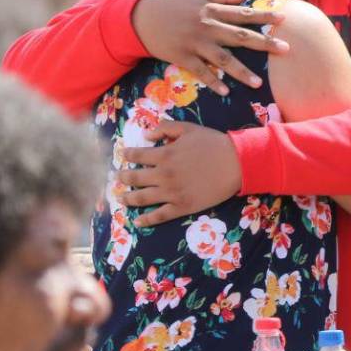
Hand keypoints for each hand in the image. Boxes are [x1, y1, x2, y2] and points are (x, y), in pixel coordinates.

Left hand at [117, 120, 242, 226]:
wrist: (235, 163)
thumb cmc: (212, 143)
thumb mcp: (188, 128)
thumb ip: (165, 128)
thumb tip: (145, 135)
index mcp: (164, 155)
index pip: (137, 156)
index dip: (127, 155)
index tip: (122, 155)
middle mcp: (163, 175)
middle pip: (135, 178)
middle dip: (122, 178)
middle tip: (115, 178)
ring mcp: (171, 193)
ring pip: (142, 198)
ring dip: (128, 199)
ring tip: (120, 198)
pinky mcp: (181, 207)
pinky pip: (159, 216)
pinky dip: (146, 220)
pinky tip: (138, 222)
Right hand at [132, 0, 288, 95]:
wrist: (142, 18)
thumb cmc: (173, 6)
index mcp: (212, 11)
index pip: (243, 14)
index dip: (264, 15)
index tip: (284, 18)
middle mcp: (206, 27)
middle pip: (240, 37)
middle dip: (264, 43)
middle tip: (285, 49)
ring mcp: (195, 44)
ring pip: (222, 59)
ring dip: (241, 72)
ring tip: (258, 83)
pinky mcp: (182, 58)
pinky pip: (200, 72)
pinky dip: (213, 82)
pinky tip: (226, 92)